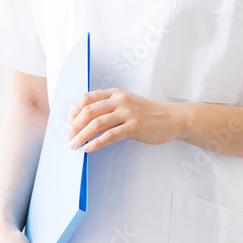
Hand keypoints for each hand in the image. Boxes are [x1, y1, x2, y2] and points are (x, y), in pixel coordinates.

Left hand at [67, 88, 182, 152]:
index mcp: (116, 93)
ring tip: (74, 145)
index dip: (74, 112)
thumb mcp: (128, 104)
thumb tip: (88, 121)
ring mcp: (127, 113)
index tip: (70, 124)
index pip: (87, 98)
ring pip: (96, 123)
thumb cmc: (149, 115)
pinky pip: (110, 135)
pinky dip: (96, 143)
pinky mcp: (134, 126)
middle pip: (88, 111)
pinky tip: (88, 149)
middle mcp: (120, 100)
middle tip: (69, 138)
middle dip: (74, 126)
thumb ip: (111, 108)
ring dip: (81, 136)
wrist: (173, 119)